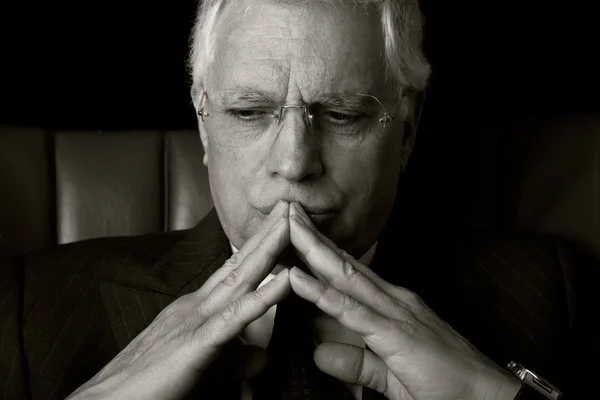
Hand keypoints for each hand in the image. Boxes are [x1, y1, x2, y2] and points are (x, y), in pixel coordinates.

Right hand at [67, 201, 291, 399]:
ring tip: (290, 222)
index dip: (258, 249)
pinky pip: (235, 318)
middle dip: (267, 235)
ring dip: (268, 250)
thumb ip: (234, 359)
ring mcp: (195, 321)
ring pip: (240, 280)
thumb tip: (262, 359)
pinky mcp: (195, 344)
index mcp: (196, 310)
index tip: (280, 227)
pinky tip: (286, 279)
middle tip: (290, 205)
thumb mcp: (199, 366)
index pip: (233, 273)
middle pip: (239, 265)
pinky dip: (263, 297)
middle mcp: (196, 307)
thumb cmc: (147, 384)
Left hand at [287, 202, 520, 399]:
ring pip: (344, 277)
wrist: (489, 398)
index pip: (349, 274)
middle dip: (313, 238)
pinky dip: (322, 293)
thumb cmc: (445, 384)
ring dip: (312, 251)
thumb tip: (320, 353)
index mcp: (392, 306)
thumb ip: (357, 361)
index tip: (297, 234)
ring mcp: (395, 313)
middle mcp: (393, 301)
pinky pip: (352, 312)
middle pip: (343, 265)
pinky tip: (298, 277)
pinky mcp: (396, 335)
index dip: (322, 253)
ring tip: (286, 226)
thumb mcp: (390, 372)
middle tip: (286, 210)